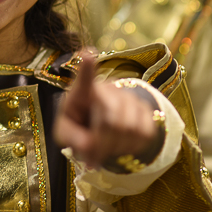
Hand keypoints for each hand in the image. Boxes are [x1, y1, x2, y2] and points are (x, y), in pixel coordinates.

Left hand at [53, 51, 158, 168]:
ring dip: (116, 148)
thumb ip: (72, 139)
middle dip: (102, 145)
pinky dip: (132, 147)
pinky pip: (144, 133)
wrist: (100, 127)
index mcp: (82, 92)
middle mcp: (107, 88)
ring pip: (129, 128)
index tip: (87, 55)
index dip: (86, 68)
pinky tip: (121, 144)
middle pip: (111, 121)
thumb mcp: (66, 133)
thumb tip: (88, 146)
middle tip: (93, 156)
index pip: (85, 79)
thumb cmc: (79, 127)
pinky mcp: (145, 109)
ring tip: (106, 149)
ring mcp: (128, 97)